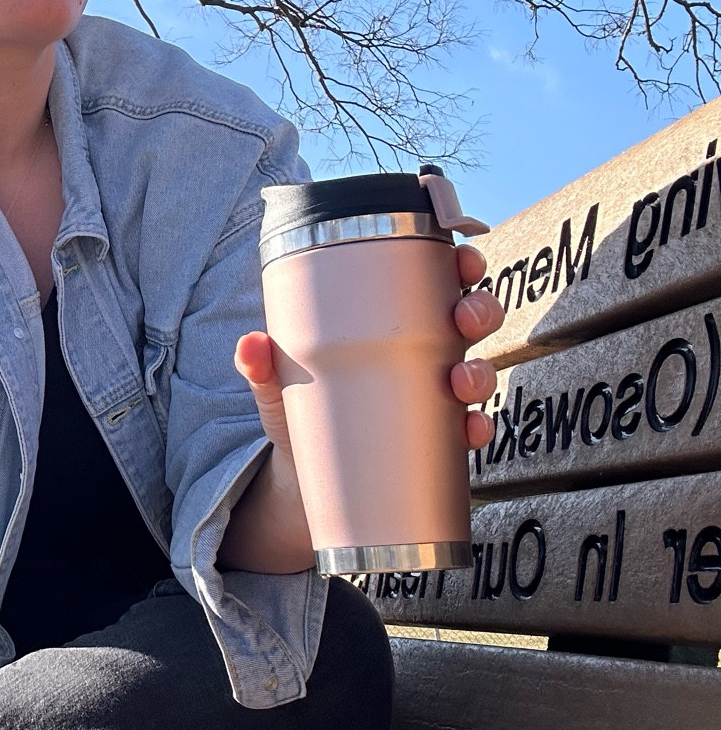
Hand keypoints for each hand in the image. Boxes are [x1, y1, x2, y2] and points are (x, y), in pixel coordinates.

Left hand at [234, 242, 504, 452]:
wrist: (304, 472)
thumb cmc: (298, 407)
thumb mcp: (277, 381)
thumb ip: (262, 364)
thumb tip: (250, 345)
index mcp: (391, 322)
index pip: (435, 280)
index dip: (459, 263)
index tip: (462, 257)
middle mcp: (421, 353)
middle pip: (470, 319)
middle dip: (479, 310)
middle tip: (463, 318)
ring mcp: (432, 395)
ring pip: (477, 371)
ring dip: (480, 372)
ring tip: (460, 380)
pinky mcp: (435, 437)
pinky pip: (469, 429)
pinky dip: (477, 428)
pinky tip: (468, 429)